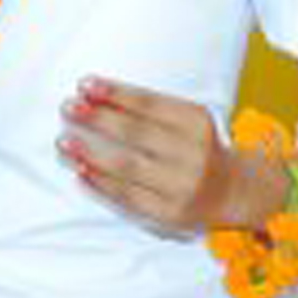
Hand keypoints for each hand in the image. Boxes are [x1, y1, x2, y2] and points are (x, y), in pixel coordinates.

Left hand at [59, 77, 260, 233]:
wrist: (233, 191)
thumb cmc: (198, 148)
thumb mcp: (188, 121)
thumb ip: (150, 110)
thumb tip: (94, 98)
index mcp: (198, 123)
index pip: (150, 104)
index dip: (115, 93)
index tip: (85, 84)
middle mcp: (193, 154)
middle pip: (136, 133)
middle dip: (97, 119)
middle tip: (67, 107)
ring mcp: (182, 186)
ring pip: (127, 167)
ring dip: (90, 153)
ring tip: (64, 142)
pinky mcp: (170, 213)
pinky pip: (128, 197)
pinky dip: (100, 184)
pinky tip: (80, 172)